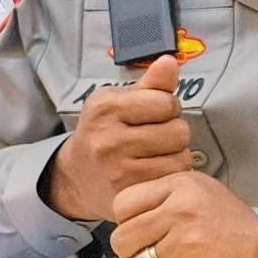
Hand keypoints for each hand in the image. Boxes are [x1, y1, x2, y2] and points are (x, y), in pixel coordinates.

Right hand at [46, 55, 191, 221]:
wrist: (76, 176)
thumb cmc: (105, 130)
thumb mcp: (119, 100)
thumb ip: (151, 84)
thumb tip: (170, 62)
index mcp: (105, 107)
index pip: (166, 102)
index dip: (168, 107)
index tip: (155, 114)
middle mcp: (107, 139)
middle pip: (178, 131)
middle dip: (175, 132)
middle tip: (158, 137)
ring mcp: (117, 171)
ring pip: (180, 158)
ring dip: (177, 156)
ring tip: (157, 155)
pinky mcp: (128, 195)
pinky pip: (172, 181)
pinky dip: (172, 176)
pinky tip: (156, 172)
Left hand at [110, 170, 257, 257]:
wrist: (255, 256)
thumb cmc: (229, 224)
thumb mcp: (200, 190)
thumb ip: (165, 193)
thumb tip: (128, 209)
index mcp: (182, 185)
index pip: (124, 202)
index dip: (126, 219)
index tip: (137, 225)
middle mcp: (180, 210)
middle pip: (122, 236)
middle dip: (131, 248)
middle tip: (147, 249)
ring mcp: (183, 243)